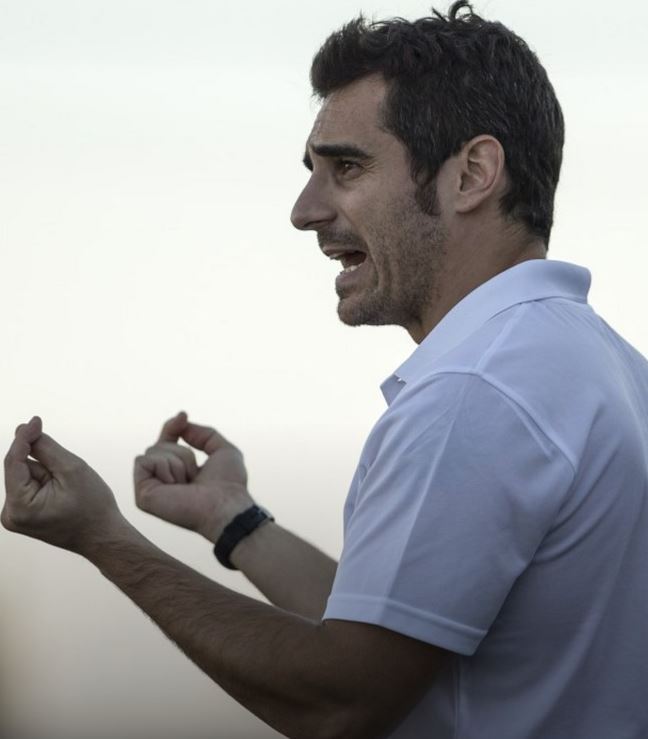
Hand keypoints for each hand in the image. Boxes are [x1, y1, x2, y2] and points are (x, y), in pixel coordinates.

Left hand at [2, 416, 124, 553]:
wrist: (103, 536)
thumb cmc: (93, 507)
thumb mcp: (72, 469)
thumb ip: (45, 447)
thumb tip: (22, 429)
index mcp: (19, 507)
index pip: (13, 461)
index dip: (24, 438)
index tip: (36, 420)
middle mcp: (10, 515)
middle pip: (20, 469)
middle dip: (43, 464)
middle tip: (69, 477)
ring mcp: (15, 516)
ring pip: (27, 476)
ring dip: (47, 473)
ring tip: (69, 490)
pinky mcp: (23, 515)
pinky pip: (30, 486)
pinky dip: (46, 482)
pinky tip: (62, 493)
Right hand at [134, 412, 254, 542]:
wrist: (225, 505)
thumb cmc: (229, 484)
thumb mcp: (223, 450)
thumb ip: (204, 434)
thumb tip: (182, 424)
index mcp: (179, 473)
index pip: (167, 443)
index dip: (172, 428)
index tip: (183, 415)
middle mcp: (162, 481)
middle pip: (160, 444)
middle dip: (183, 453)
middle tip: (195, 475)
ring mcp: (151, 489)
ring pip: (153, 451)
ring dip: (177, 462)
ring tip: (187, 484)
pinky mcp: (142, 495)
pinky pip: (143, 460)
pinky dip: (163, 466)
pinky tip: (175, 485)